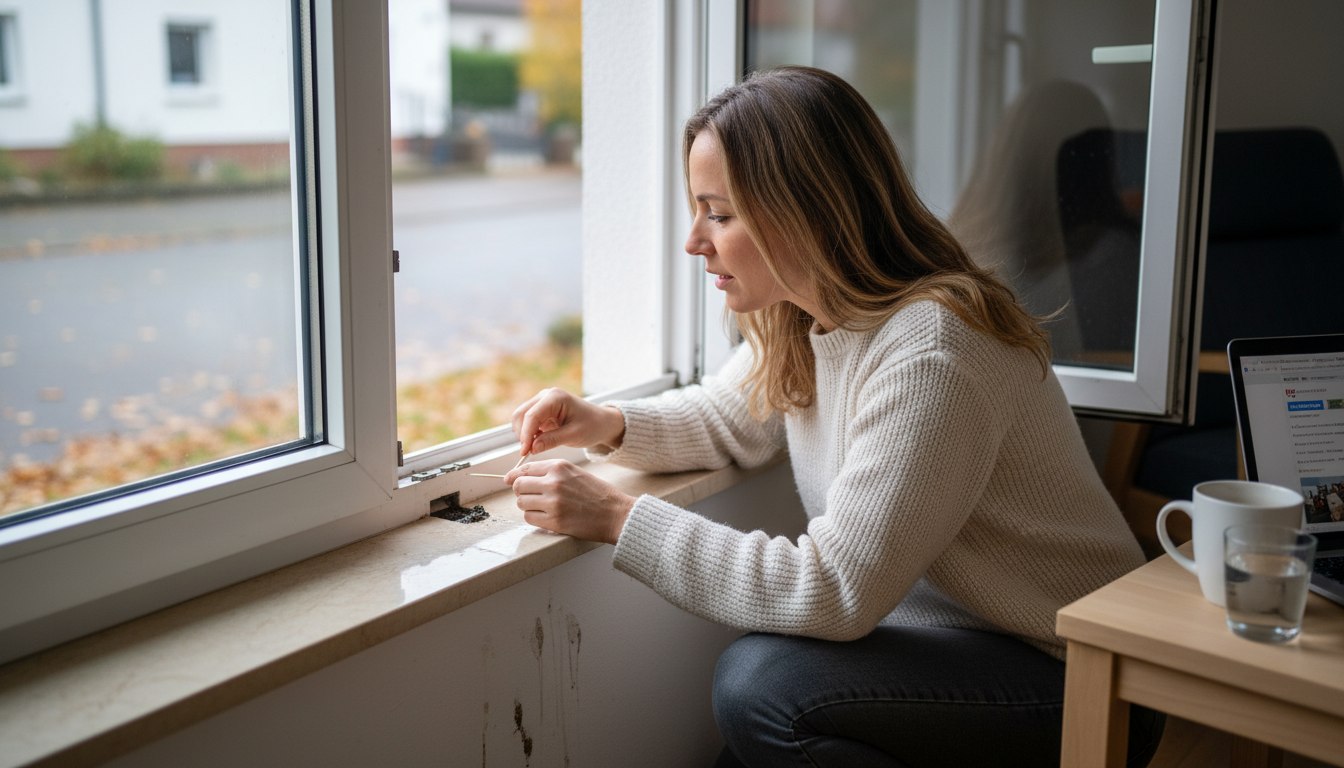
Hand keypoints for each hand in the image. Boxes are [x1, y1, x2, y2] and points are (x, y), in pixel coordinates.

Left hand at [505, 459, 635, 544]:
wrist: (616, 514)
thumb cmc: (597, 494)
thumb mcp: (574, 473)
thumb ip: (550, 472)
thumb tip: (518, 476)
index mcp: (559, 467)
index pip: (525, 468)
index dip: (515, 476)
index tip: (510, 480)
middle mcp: (553, 482)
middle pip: (519, 485)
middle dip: (521, 492)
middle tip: (531, 496)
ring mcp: (553, 502)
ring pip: (522, 502)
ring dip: (528, 506)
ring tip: (543, 507)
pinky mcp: (554, 521)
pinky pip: (529, 518)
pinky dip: (534, 518)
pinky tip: (546, 517)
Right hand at [511, 388, 624, 456]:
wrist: (601, 422)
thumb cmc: (592, 426)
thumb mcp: (574, 435)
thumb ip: (552, 440)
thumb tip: (532, 448)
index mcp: (555, 397)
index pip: (532, 416)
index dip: (526, 435)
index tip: (525, 452)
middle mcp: (545, 396)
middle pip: (521, 414)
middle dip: (523, 434)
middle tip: (529, 453)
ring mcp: (541, 402)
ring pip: (521, 418)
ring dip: (524, 434)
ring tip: (535, 448)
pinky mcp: (541, 410)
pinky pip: (527, 422)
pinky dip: (528, 433)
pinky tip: (538, 443)